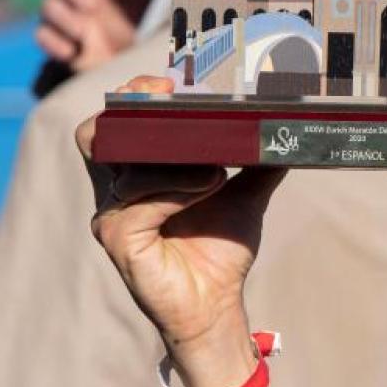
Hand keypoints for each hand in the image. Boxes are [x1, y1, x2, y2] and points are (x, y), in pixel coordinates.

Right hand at [36, 0, 136, 71]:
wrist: (140, 58)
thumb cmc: (143, 18)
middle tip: (93, 5)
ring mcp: (66, 16)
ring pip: (47, 6)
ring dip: (65, 19)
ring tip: (85, 33)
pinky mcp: (59, 41)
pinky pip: (42, 36)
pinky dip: (54, 43)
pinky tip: (73, 51)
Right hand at [77, 76, 285, 386]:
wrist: (217, 303)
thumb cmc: (221, 248)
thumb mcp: (246, 194)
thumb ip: (259, 161)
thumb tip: (290, 126)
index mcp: (139, 172)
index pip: (116, 123)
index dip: (135, 97)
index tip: (173, 84)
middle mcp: (117, 189)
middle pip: (96, 134)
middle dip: (130, 110)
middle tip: (169, 100)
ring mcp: (113, 215)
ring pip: (127, 168)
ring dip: (174, 161)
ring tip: (216, 169)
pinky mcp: (119, 240)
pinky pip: (139, 203)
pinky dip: (176, 190)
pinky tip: (207, 188)